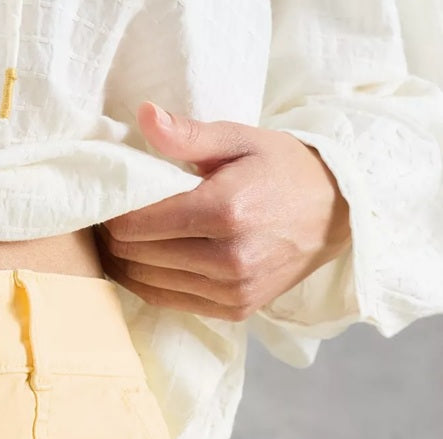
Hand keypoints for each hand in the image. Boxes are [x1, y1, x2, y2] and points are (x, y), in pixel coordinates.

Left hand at [96, 100, 352, 320]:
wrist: (336, 213)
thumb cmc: (283, 169)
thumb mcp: (240, 139)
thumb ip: (188, 133)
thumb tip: (144, 116)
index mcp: (226, 210)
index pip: (137, 223)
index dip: (114, 212)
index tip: (113, 199)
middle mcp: (229, 258)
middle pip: (137, 255)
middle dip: (117, 237)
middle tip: (114, 219)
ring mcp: (233, 290)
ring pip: (148, 283)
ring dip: (128, 263)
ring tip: (127, 240)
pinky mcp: (234, 310)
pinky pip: (169, 302)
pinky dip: (151, 283)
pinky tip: (148, 263)